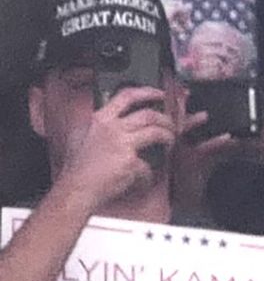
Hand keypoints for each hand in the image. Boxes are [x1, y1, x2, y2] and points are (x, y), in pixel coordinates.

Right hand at [56, 87, 174, 210]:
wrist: (76, 189)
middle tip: (171, 125)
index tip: (159, 94)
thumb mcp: (81, 137)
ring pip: (156, 132)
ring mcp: (121, 143)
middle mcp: (111, 128)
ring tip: (169, 144)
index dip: (147, 92)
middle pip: (148, 114)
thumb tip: (115, 121)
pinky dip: (149, 174)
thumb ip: (97, 126)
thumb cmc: (78, 168)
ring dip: (168, 138)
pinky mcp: (130, 161)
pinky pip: (148, 165)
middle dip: (165, 119)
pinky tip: (144, 178)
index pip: (126, 96)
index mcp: (99, 120)